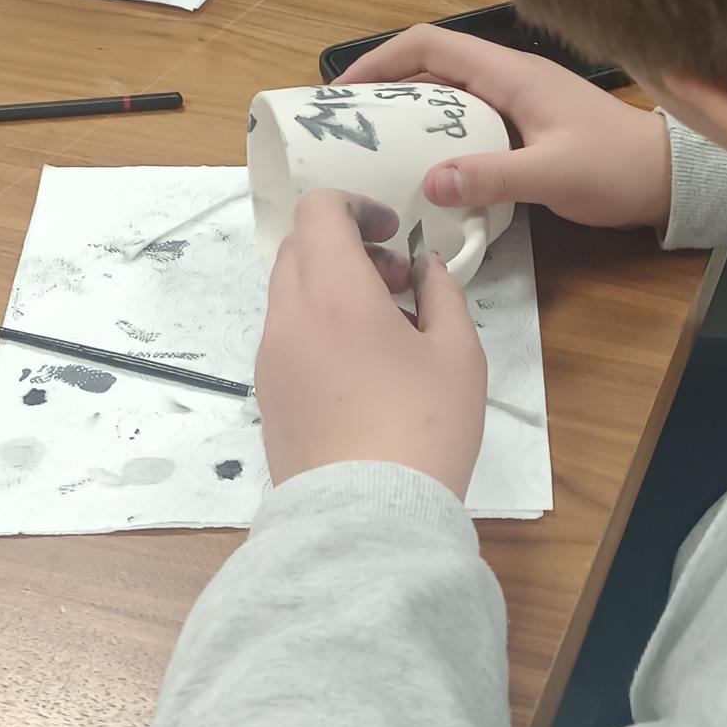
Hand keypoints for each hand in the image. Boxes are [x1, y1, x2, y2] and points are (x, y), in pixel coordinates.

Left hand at [257, 191, 487, 496]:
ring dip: (334, 290)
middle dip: (349, 249)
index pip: (319, 212)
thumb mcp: (458, 354)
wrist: (368, 519)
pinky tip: (364, 371)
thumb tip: (426, 268)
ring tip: (389, 334)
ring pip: (291, 294)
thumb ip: (442, 294)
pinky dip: (320, 328)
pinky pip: (288, 338)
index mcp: (333, 293)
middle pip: (300, 249)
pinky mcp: (268, 398)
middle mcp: (288, 318)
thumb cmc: (423, 429)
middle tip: (399, 284)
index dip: (358, 206)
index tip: (394, 233)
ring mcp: (270, 360)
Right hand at [355, 25, 671, 232]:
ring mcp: (518, 99)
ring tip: (373, 145)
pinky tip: (424, 165)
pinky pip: (467, 117)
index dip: (380, 59)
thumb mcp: (553, 175)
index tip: (344, 91)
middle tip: (348, 124)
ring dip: (409, 111)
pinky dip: (438, 132)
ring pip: (448, 93)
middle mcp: (509, 76)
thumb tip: (430, 181)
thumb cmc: (617, 168)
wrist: (669, 177)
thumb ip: (493, 177)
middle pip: (431, 66)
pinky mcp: (525, 123)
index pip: (429, 44)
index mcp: (510, 73)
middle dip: (385, 87)